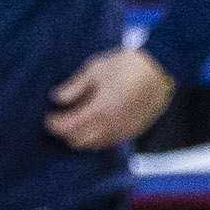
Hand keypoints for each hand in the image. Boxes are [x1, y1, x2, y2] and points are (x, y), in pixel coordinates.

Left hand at [46, 45, 177, 148]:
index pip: (67, 127)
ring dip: (82, 136)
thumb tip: (56, 99)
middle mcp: (112, 125)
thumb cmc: (127, 64)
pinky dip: (98, 136)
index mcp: (100, 109)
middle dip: (66, 132)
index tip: (48, 116)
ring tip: (78, 121)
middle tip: (61, 119)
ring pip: (95, 144)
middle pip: (79, 141)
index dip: (54, 123)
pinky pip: (110, 141)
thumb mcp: (95, 69)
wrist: (162, 68)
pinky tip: (97, 122)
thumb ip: (74, 87)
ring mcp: (125, 130)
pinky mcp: (135, 130)